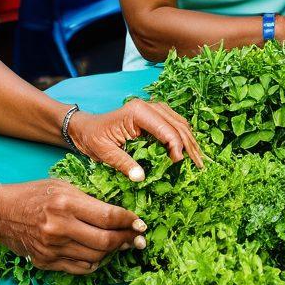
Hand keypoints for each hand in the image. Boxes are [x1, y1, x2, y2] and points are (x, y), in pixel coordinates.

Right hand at [0, 179, 145, 273]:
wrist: (2, 213)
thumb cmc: (35, 194)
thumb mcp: (63, 186)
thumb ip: (89, 199)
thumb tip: (118, 213)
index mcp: (66, 203)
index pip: (107, 216)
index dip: (128, 221)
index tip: (140, 223)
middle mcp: (60, 227)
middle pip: (105, 240)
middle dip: (126, 240)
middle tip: (138, 238)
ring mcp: (53, 248)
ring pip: (95, 256)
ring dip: (113, 251)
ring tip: (122, 244)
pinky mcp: (47, 262)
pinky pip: (80, 267)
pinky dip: (95, 262)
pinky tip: (101, 254)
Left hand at [68, 98, 203, 181]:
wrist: (85, 128)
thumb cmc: (93, 138)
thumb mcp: (105, 153)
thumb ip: (123, 164)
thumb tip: (141, 178)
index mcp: (137, 112)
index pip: (165, 129)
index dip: (176, 146)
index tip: (178, 163)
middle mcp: (147, 106)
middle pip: (177, 124)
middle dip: (189, 145)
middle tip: (199, 165)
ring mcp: (151, 108)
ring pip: (179, 122)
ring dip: (189, 140)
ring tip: (198, 159)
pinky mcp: (152, 115)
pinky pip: (173, 123)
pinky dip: (183, 136)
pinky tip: (187, 150)